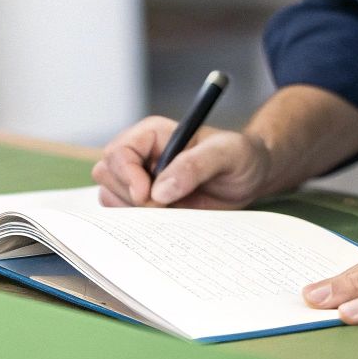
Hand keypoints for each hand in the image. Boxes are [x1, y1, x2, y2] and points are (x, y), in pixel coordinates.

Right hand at [92, 117, 272, 208]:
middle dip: (130, 196)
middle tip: (165, 206)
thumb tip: (160, 191)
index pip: (118, 152)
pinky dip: (138, 223)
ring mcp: (140, 181)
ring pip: (110, 197)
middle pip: (106, 175)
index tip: (147, 195)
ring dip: (133, 211)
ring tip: (171, 211)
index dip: (126, 175)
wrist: (250, 178)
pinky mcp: (145, 203)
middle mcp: (140, 155)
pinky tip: (168, 219)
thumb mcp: (226, 154)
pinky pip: (124, 216)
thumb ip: (195, 165)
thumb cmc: (241, 156)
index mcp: (152, 134)